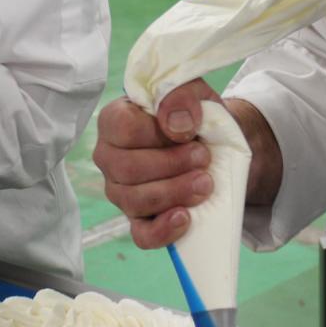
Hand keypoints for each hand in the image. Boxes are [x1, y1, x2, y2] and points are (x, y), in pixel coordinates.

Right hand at [94, 80, 219, 248]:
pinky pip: (141, 235)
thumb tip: (176, 126)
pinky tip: (184, 218)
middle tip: (204, 159)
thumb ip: (181, 95)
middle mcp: (109, 157)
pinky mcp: (139, 218)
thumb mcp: (194, 91)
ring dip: (175, 193)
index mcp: (114, 120)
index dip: (159, 134)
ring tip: (205, 183)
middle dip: (171, 166)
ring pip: (134, 201)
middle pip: (127, 170)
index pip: (123, 129)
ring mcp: (120, 191)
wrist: (216, 141)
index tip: (190, 133)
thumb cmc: (195, 114)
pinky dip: (163, 231)